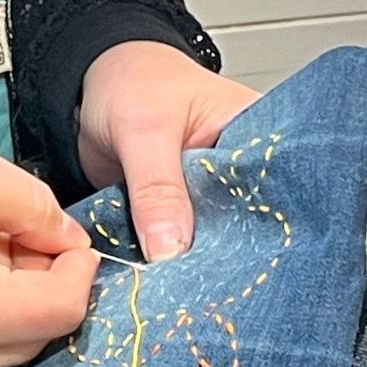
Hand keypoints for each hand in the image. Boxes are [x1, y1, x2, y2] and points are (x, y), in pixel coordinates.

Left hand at [76, 40, 259, 261]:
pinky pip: (183, 243)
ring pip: (214, 238)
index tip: (244, 260)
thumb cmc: (132, 82)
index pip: (276, 185)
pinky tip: (166, 277)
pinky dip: (171, 259)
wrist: (90, 90)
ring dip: (197, 261)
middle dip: (228, 253)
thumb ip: (157, 187)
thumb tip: (170, 248)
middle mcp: (241, 165)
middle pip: (248, 220)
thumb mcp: (144, 128)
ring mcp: (213, 192)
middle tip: (208, 281)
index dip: (265, 224)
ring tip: (184, 284)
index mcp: (255, 129)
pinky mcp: (183, 213)